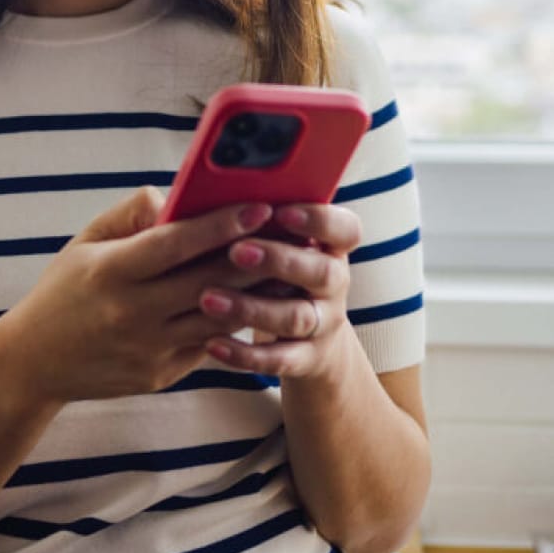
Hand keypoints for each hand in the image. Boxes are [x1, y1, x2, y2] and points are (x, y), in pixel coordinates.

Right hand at [5, 187, 274, 403]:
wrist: (35, 363)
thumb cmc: (65, 290)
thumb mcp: (86, 242)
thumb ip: (131, 213)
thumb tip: (177, 196)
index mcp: (112, 272)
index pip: (175, 244)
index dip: (220, 224)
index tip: (259, 206)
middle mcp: (132, 313)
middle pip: (207, 280)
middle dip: (254, 254)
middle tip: (291, 232)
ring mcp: (149, 349)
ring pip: (217, 317)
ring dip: (257, 291)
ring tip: (288, 264)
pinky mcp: (161, 375)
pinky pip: (209, 344)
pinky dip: (236, 321)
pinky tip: (261, 299)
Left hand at [198, 203, 361, 380]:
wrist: (309, 340)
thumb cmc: (280, 274)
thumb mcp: (281, 245)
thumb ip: (260, 223)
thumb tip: (210, 193)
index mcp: (332, 247)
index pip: (345, 229)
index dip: (318, 220)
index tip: (280, 211)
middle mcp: (335, 284)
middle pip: (322, 272)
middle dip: (279, 260)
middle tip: (236, 251)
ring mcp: (325, 324)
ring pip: (297, 318)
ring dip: (251, 307)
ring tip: (208, 298)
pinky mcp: (307, 360)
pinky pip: (280, 359)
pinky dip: (245, 355)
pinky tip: (212, 344)